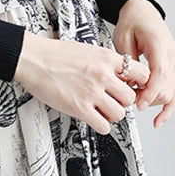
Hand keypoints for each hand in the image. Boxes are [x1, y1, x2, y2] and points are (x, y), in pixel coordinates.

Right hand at [12, 32, 150, 134]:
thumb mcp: (87, 50)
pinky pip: (104, 125)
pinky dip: (101, 125)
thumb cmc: (54, 53)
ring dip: (112, 115)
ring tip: (102, 110)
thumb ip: (105, 62)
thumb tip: (119, 72)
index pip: (140, 73)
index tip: (133, 87)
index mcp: (106, 58)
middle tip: (114, 100)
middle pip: (131, 98)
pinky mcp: (80, 108)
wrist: (33, 58)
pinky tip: (93, 118)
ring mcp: (92, 92)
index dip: (139, 83)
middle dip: (123, 102)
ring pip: (119, 114)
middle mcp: (102, 75)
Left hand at [112, 0, 174, 128]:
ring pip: (172, 92)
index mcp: (159, 43)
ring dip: (155, 101)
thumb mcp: (123, 37)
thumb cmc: (132, 21)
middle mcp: (172, 54)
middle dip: (149, 98)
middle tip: (130, 100)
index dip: (150, 91)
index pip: (160, 73)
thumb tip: (130, 84)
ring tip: (137, 102)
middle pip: (167, 86)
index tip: (138, 104)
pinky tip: (159, 120)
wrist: (143, 11)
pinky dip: (168, 107)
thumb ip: (127, 61)